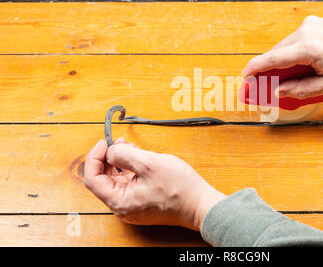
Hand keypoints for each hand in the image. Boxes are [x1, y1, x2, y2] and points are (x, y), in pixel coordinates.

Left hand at [83, 138, 225, 230]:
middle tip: (119, 142)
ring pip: (116, 181)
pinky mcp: (142, 204)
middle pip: (103, 180)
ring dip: (120, 162)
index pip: (92, 179)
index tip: (105, 142)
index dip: (95, 157)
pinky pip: (128, 185)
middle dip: (108, 158)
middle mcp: (123, 208)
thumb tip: (111, 151)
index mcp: (119, 202)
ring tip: (131, 147)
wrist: (200, 204)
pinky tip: (139, 159)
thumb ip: (124, 154)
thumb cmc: (179, 188)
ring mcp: (133, 207)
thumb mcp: (149, 163)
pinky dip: (129, 170)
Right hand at [242, 16, 322, 98]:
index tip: (245, 75)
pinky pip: (296, 39)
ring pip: (286, 45)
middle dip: (269, 67)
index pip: (273, 58)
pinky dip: (293, 51)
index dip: (255, 68)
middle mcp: (306, 31)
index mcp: (309, 48)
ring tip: (288, 75)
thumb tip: (280, 92)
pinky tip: (302, 62)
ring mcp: (310, 24)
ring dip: (283, 59)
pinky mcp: (315, 22)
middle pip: (277, 51)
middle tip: (265, 82)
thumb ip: (302, 89)